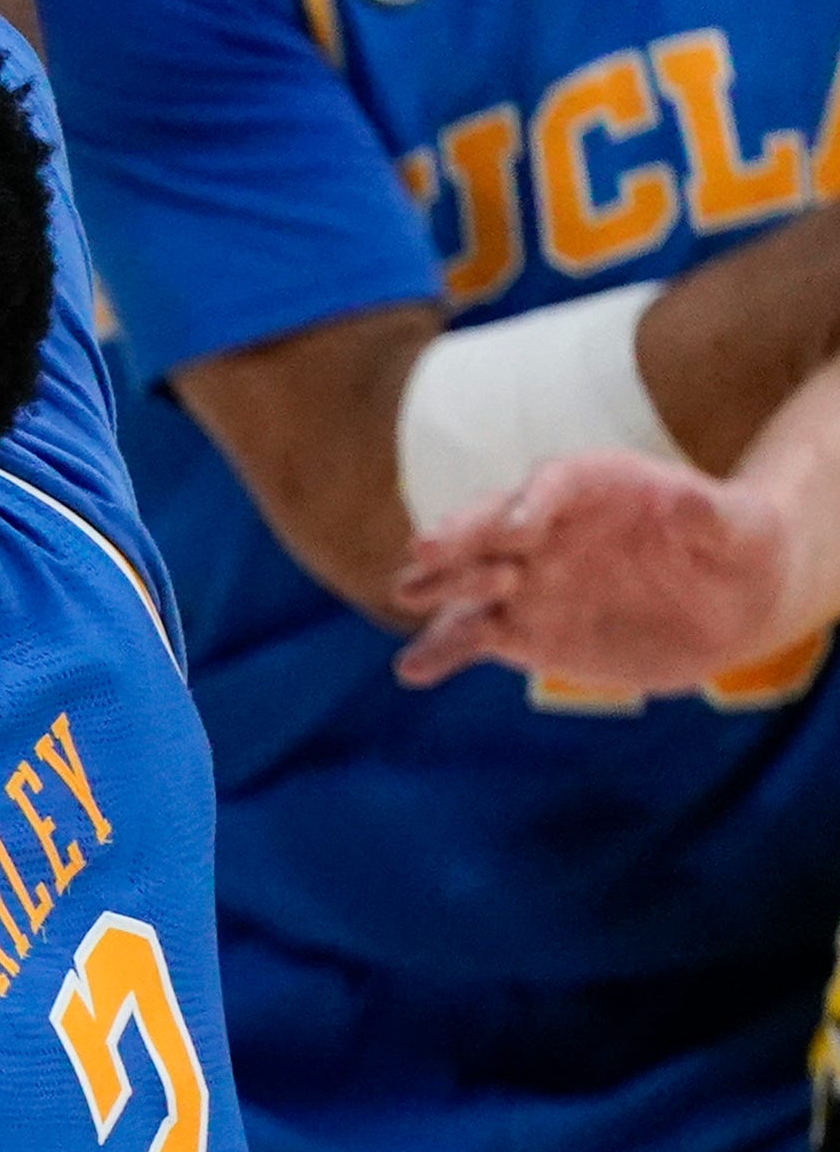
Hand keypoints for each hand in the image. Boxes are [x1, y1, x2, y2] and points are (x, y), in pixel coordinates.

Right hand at [390, 448, 800, 692]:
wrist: (727, 605)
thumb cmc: (738, 549)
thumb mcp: (743, 527)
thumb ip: (713, 515)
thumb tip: (690, 504)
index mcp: (596, 485)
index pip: (556, 481)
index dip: (535, 498)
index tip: (520, 526)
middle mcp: (546, 528)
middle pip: (493, 524)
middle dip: (461, 535)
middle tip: (428, 550)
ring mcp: (527, 580)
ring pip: (471, 582)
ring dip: (440, 587)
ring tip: (408, 594)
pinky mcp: (522, 631)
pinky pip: (474, 638)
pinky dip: (443, 651)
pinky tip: (414, 670)